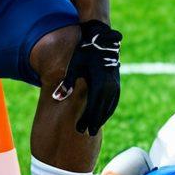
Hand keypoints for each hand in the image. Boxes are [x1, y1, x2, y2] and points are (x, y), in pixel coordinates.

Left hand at [52, 20, 121, 135]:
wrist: (102, 40)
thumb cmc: (84, 53)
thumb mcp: (74, 66)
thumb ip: (67, 83)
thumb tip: (57, 97)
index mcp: (99, 83)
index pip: (92, 108)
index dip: (86, 120)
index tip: (79, 130)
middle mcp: (110, 86)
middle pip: (101, 110)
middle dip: (93, 123)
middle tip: (85, 134)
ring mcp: (115, 85)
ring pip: (109, 107)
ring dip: (101, 118)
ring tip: (93, 128)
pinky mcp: (117, 83)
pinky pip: (113, 102)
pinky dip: (107, 110)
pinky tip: (102, 116)